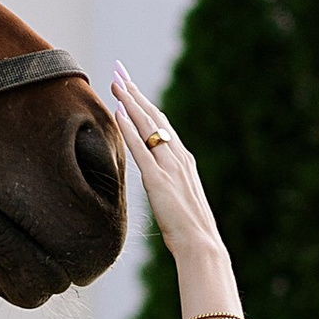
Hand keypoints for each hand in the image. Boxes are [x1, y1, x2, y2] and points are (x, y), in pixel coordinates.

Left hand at [111, 64, 229, 271]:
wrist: (201, 245)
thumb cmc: (191, 231)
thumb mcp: (179, 200)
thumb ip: (169, 184)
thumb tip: (158, 181)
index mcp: (183, 161)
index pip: (162, 124)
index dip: (145, 104)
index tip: (132, 87)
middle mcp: (178, 158)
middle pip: (154, 117)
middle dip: (136, 93)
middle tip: (120, 72)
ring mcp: (169, 167)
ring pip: (148, 126)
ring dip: (131, 102)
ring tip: (116, 83)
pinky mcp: (159, 181)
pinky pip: (141, 149)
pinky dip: (130, 129)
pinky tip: (119, 112)